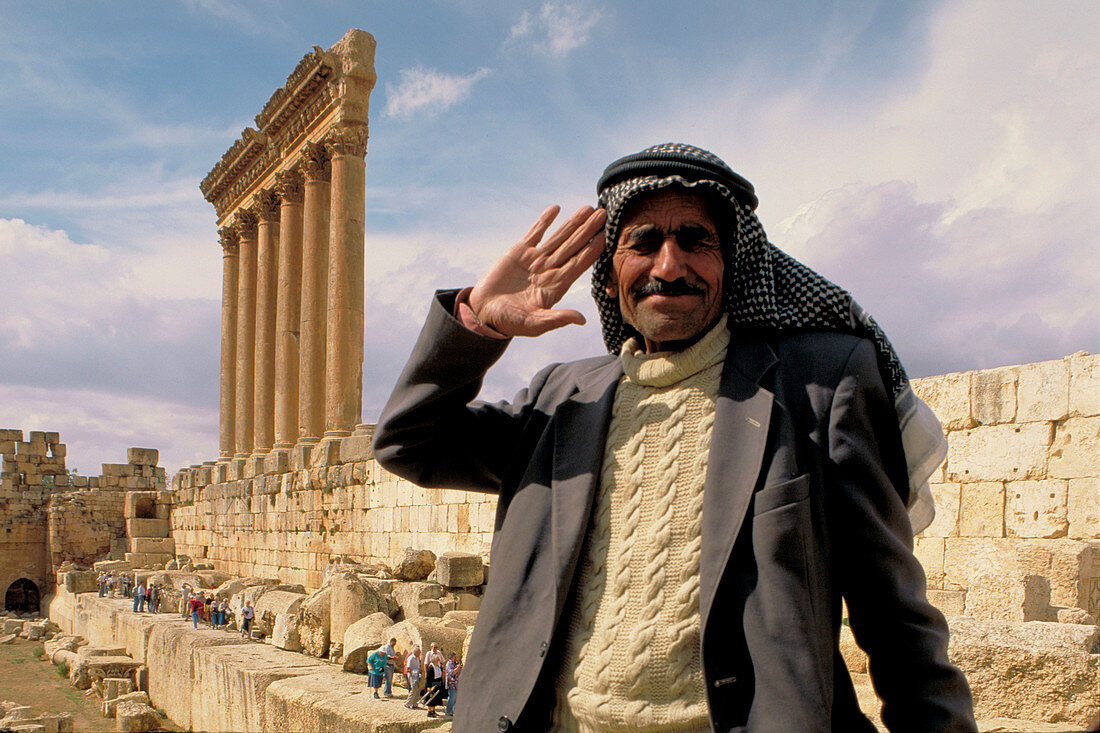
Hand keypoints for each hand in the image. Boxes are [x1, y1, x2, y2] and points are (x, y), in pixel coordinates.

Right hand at [469, 205, 606, 336]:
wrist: (484, 311)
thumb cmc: (510, 321)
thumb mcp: (534, 324)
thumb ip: (557, 319)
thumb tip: (581, 320)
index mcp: (556, 286)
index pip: (578, 264)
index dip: (592, 250)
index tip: (604, 237)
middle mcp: (549, 270)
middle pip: (573, 246)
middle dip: (588, 230)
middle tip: (603, 214)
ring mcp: (536, 259)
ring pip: (558, 237)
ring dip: (573, 222)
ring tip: (587, 208)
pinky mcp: (519, 252)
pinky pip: (535, 233)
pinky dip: (544, 221)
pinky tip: (556, 209)